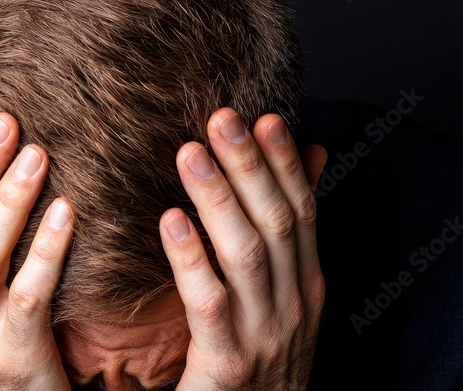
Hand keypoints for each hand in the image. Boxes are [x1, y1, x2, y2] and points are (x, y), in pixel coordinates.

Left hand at [159, 108, 327, 389]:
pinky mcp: (227, 363)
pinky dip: (191, 258)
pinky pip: (209, 302)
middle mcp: (293, 304)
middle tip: (221, 117)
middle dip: (251, 166)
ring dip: (219, 198)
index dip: (284, 164)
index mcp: (306, 284)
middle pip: (277, 223)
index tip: (265, 117)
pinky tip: (170, 219)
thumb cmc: (260, 356)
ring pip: (246, 253)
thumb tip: (311, 159)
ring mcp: (264, 334)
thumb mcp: (283, 297)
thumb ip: (287, 235)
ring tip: (189, 152)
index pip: (302, 212)